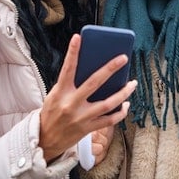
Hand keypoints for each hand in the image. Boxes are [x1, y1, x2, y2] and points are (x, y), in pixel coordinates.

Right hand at [39, 34, 135, 162]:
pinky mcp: (88, 129)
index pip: (67, 69)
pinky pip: (110, 120)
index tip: (77, 38)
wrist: (45, 140)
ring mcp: (82, 118)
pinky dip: (120, 112)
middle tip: (123, 57)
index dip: (72, 53)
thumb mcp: (55, 95)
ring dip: (123, 93)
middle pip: (95, 83)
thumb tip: (91, 69)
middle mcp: (71, 104)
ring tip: (133, 83)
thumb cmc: (52, 113)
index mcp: (61, 93)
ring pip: (108, 103)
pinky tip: (126, 104)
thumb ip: (70, 84)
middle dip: (110, 69)